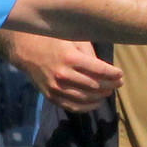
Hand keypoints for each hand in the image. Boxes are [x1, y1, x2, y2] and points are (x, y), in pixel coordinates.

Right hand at [0, 34, 122, 112]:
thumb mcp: (71, 39)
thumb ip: (89, 53)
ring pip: (85, 98)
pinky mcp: (50, 96)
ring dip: (100, 97)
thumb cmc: (51, 40)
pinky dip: (86, 107)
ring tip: (109, 92)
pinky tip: (96, 103)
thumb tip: (104, 68)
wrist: (25, 50)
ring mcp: (56, 87)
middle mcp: (63, 74)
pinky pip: (72, 106)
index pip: (99, 70)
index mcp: (70, 57)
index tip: (120, 74)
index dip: (113, 74)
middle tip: (118, 83)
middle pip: (94, 85)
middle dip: (110, 85)